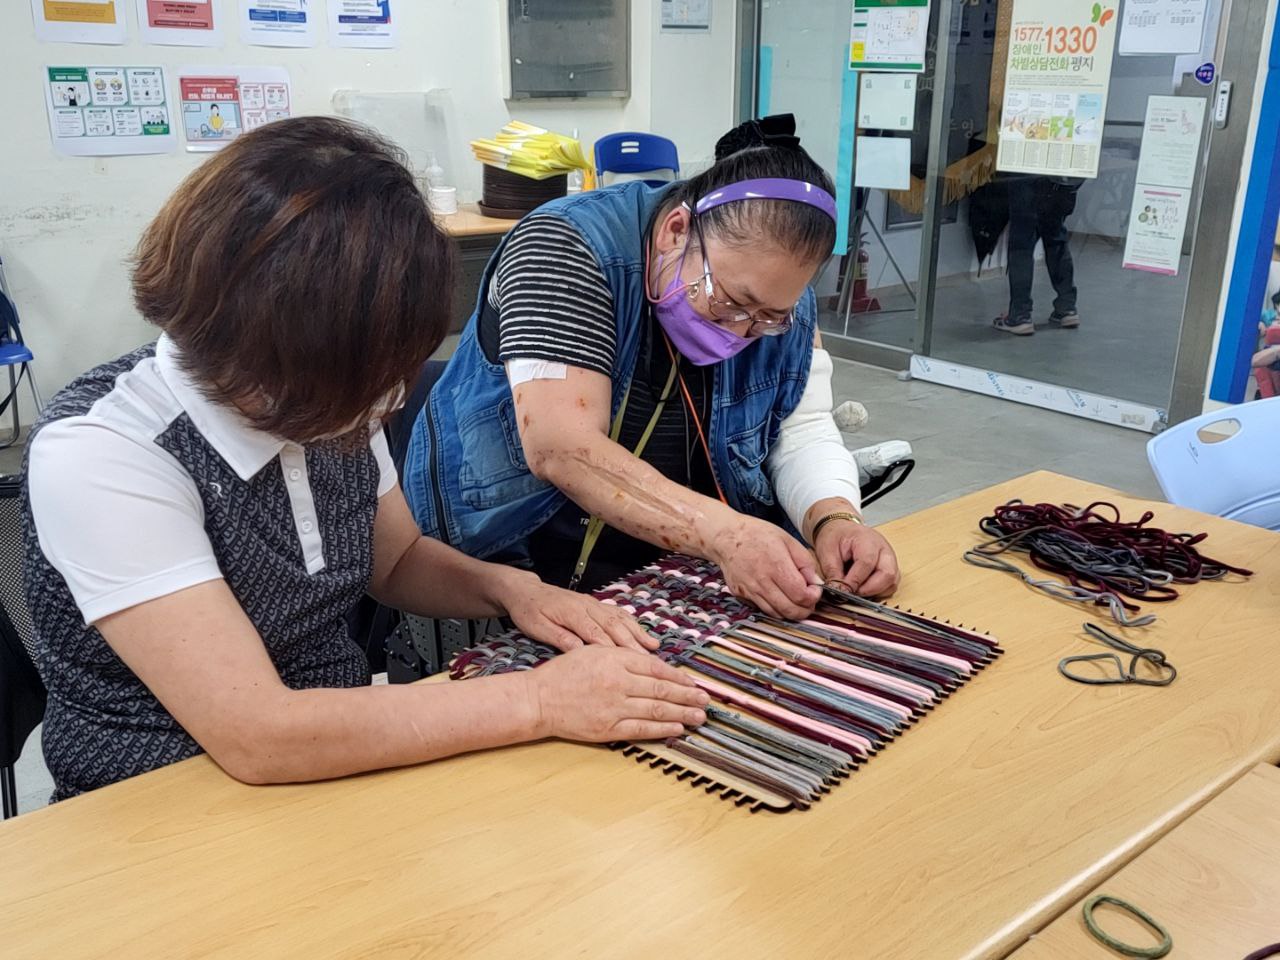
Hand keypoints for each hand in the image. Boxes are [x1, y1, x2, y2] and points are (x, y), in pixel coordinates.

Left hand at [499, 570, 656, 651]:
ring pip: (620, 619)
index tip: (628, 666)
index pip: (596, 633)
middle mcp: (587, 606)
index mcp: (572, 613)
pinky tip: (642, 634)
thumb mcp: (537, 627)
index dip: (613, 649)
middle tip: (649, 662)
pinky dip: (632, 623)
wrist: (526, 590)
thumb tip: (579, 650)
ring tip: (653, 648)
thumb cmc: (529, 611)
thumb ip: (559, 637)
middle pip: (614, 626)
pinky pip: (617, 613)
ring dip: (637, 633)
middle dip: (633, 644)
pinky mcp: (595, 604)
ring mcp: (593, 603)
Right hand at [528, 646, 709, 741]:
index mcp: (615, 660)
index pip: (656, 668)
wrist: (538, 699)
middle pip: (661, 689)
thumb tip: (653, 664)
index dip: (679, 677)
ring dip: (682, 714)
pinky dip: (662, 730)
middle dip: (688, 696)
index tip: (694, 683)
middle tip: (706, 700)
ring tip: (699, 716)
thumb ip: (623, 656)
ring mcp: (613, 708)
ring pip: (656, 710)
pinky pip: (641, 729)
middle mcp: (618, 683)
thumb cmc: (564, 673)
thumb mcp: (593, 651)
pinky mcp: (607, 729)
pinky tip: (677, 728)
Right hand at [709, 515, 821, 619]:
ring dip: (791, 611)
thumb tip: (816, 582)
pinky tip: (779, 596)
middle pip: (790, 610)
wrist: (726, 537)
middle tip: (809, 599)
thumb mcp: (788, 539)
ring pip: (777, 614)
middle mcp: (762, 581)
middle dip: (806, 609)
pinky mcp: (742, 595)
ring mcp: (750, 591)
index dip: (813, 596)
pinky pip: (763, 609)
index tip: (815, 590)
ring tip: (795, 598)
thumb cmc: (756, 534)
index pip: (801, 595)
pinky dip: (776, 607)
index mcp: (776, 565)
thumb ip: (805, 562)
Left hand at [813, 519, 899, 596]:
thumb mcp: (827, 552)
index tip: (843, 591)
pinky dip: (878, 592)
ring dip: (874, 592)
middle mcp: (884, 549)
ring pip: (891, 583)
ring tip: (856, 590)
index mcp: (867, 540)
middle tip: (852, 593)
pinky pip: (890, 585)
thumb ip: (833, 573)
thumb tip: (839, 592)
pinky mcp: (890, 568)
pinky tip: (863, 588)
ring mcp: (890, 559)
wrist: (841, 530)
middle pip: (888, 574)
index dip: (855, 581)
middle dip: (870, 589)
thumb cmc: (835, 537)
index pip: (867, 563)